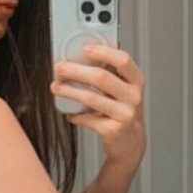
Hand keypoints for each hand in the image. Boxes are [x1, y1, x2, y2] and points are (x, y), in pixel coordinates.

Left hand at [50, 42, 146, 170]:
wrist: (130, 143)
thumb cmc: (123, 111)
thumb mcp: (123, 90)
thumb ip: (110, 73)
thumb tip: (81, 57)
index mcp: (136, 81)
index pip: (123, 60)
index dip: (103, 52)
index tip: (84, 49)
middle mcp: (134, 97)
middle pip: (102, 77)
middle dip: (76, 71)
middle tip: (59, 68)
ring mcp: (125, 114)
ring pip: (91, 98)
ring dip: (69, 91)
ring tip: (56, 87)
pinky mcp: (113, 131)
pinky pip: (88, 119)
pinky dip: (76, 115)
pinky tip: (70, 113)